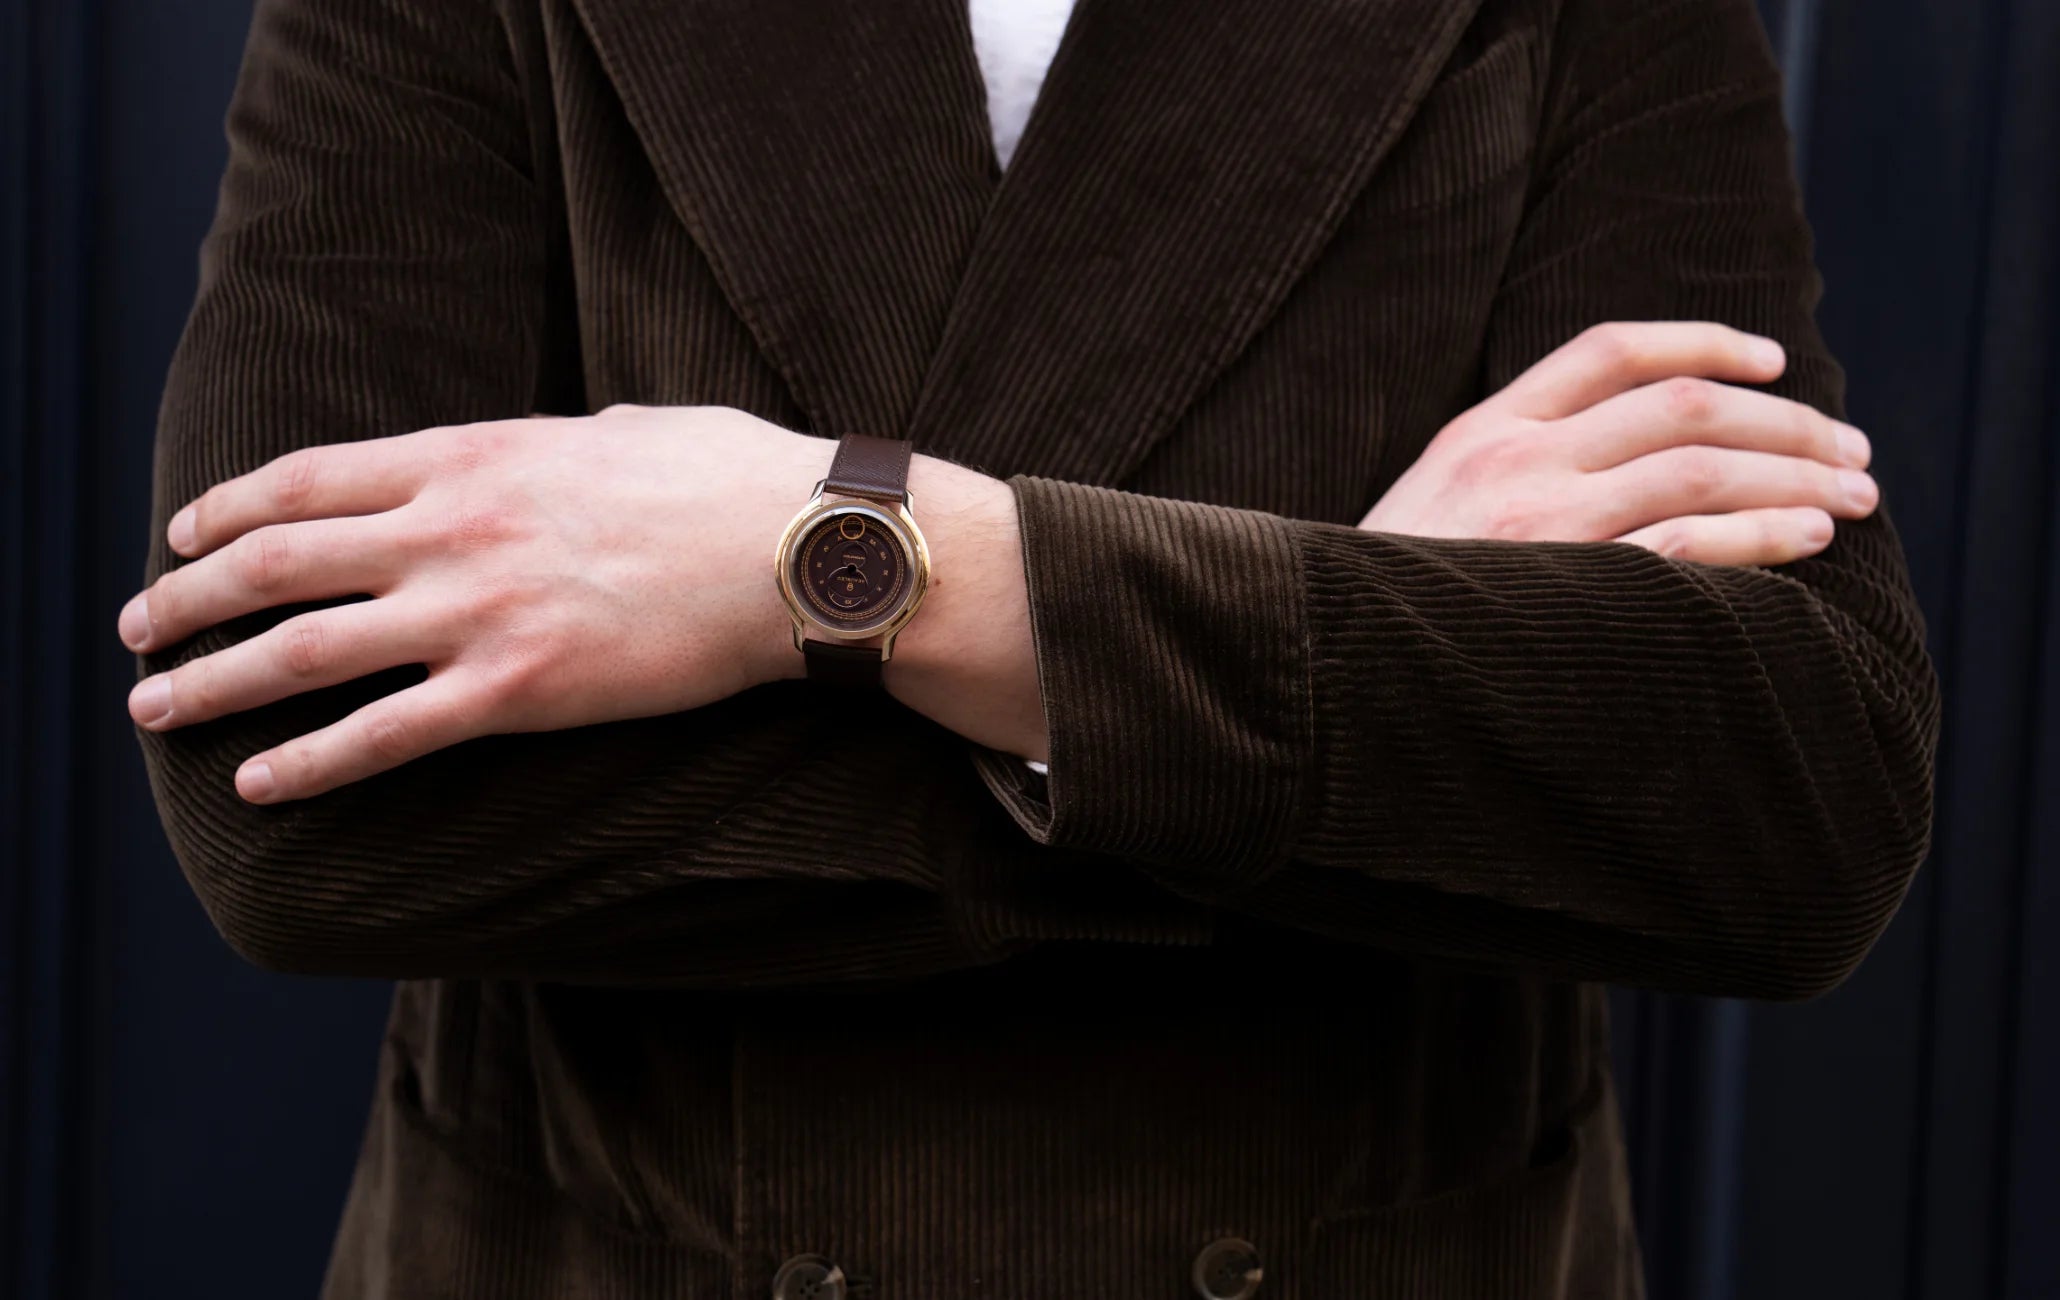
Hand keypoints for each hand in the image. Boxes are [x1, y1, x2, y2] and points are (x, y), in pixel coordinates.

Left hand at [118, 404, 833, 802]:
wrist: (799, 549)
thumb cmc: (727, 478)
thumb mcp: (618, 429)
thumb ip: (548, 447)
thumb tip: (538, 457)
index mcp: (472, 456)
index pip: (308, 479)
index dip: (226, 510)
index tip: (182, 536)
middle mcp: (452, 529)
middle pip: (276, 562)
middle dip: (187, 598)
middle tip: (136, 630)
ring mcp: (479, 611)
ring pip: (306, 649)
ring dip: (214, 680)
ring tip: (154, 706)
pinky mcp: (519, 690)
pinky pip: (387, 735)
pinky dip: (310, 762)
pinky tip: (258, 782)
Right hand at [1359, 322, 1877, 563]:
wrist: (1327, 671)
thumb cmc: (1388, 605)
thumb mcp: (1429, 509)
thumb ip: (1505, 471)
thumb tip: (1624, 459)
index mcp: (1479, 432)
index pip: (1608, 349)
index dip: (1704, 342)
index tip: (1773, 362)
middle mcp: (1512, 462)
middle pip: (1682, 406)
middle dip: (1788, 422)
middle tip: (1852, 451)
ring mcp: (1538, 526)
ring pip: (1702, 468)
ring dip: (1798, 478)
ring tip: (1855, 499)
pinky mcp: (1564, 592)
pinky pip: (1688, 547)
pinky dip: (1763, 536)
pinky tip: (1808, 542)